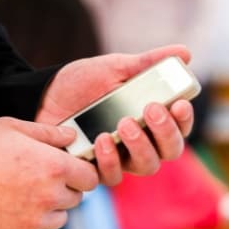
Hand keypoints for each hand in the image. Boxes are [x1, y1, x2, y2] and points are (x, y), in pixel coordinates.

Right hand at [0, 117, 98, 228]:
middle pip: (76, 198)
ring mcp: (36, 221)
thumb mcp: (11, 128)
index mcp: (54, 167)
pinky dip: (30, 224)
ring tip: (23, 194)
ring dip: (49, 208)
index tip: (69, 168)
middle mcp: (50, 197)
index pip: (90, 177)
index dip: (81, 171)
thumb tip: (71, 137)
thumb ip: (47, 132)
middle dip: (64, 188)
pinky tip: (11, 210)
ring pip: (59, 218)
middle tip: (39, 179)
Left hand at [35, 45, 194, 185]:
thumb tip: (184, 53)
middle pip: (170, 151)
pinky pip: (113, 176)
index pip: (181, 126)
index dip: (184, 118)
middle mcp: (144, 142)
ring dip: (141, 146)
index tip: (178, 104)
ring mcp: (122, 158)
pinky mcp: (98, 170)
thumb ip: (149, 63)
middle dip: (166, 132)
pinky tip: (101, 139)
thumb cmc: (85, 81)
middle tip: (151, 110)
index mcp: (154, 119)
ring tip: (124, 123)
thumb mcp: (116, 67)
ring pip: (147, 166)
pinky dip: (111, 160)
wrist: (44, 95)